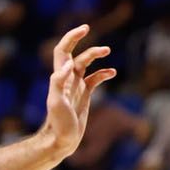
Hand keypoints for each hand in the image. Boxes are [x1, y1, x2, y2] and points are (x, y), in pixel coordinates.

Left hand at [41, 25, 116, 158]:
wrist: (60, 141)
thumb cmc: (58, 124)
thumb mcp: (57, 104)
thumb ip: (59, 84)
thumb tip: (68, 66)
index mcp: (60, 77)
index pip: (63, 51)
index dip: (72, 38)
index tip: (85, 29)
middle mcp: (67, 79)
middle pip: (75, 55)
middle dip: (83, 43)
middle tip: (93, 35)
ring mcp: (76, 86)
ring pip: (85, 64)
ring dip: (95, 55)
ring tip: (107, 51)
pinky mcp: (84, 95)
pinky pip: (95, 79)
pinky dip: (103, 73)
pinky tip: (112, 73)